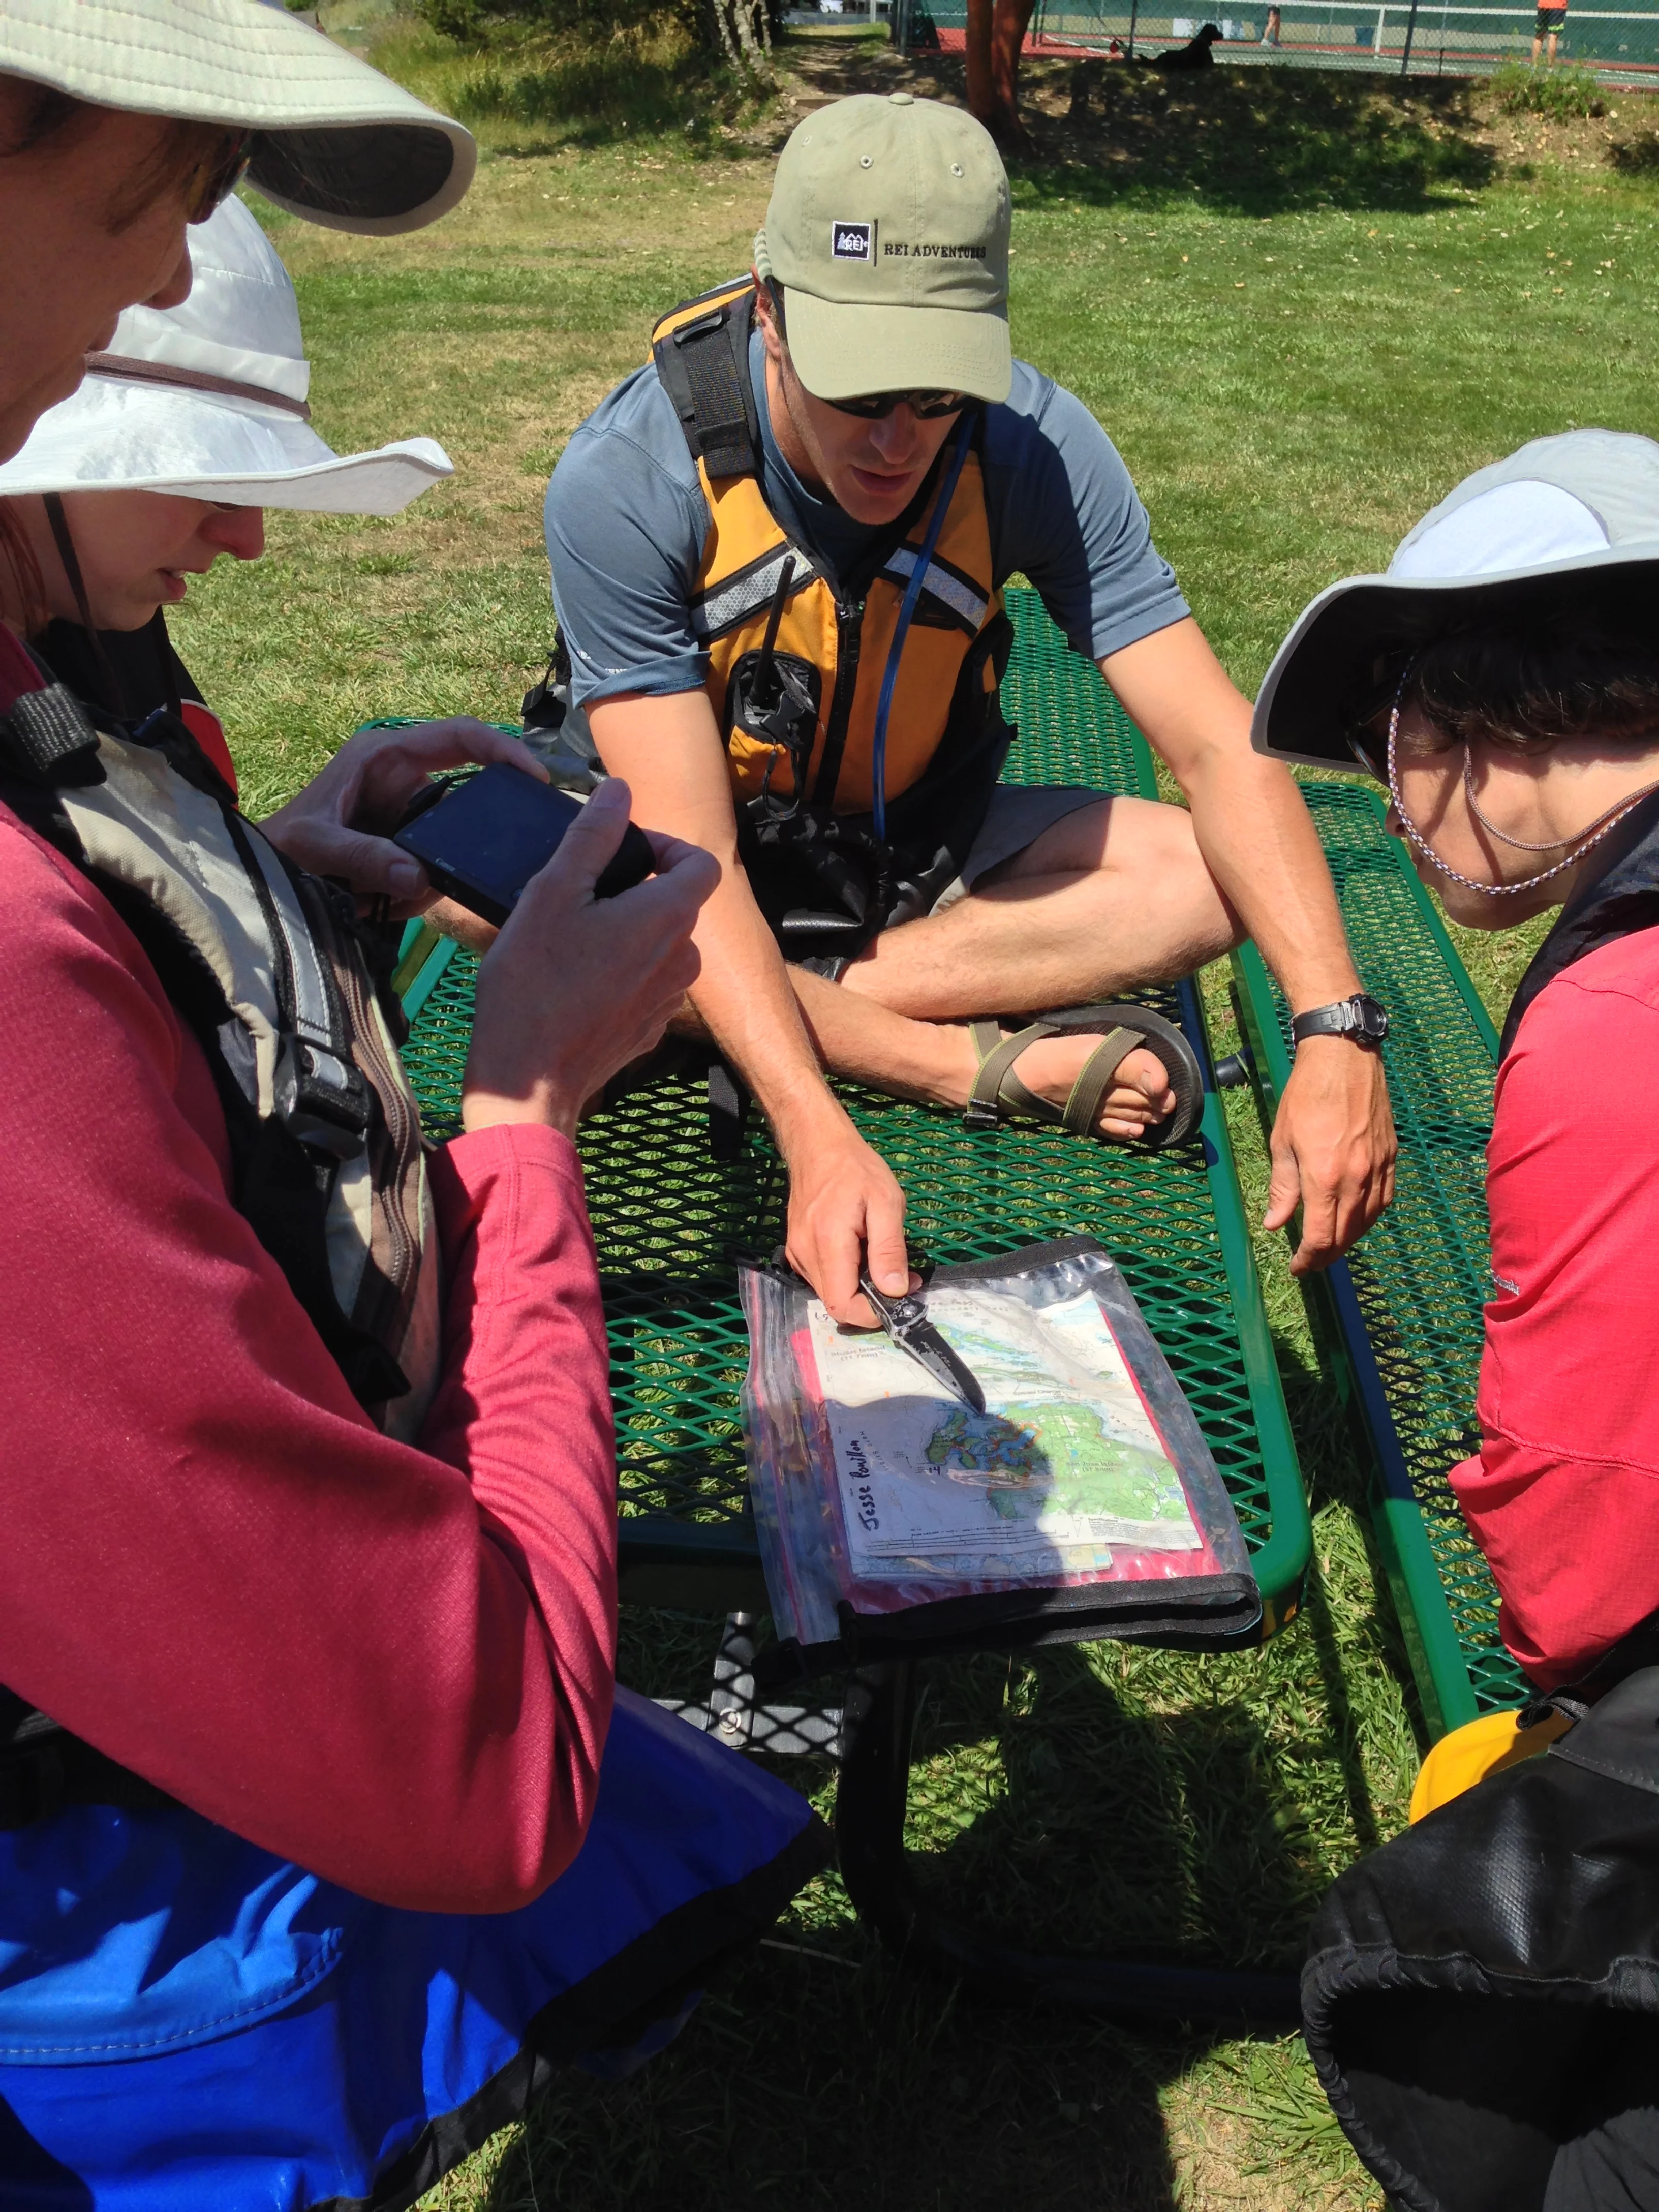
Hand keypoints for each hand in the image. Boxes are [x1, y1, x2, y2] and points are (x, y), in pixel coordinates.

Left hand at [260, 718, 545, 908]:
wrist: (265, 875)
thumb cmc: (281, 845)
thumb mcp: (315, 847)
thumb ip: (363, 857)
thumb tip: (418, 876)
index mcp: (385, 756)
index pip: (459, 736)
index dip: (503, 749)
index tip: (536, 778)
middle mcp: (404, 779)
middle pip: (467, 797)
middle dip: (463, 840)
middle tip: (461, 871)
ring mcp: (410, 814)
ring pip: (453, 844)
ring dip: (427, 879)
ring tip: (380, 899)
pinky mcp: (409, 845)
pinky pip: (437, 869)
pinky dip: (417, 894)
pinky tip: (378, 904)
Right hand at [462, 780, 717, 1137]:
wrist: (530, 1079)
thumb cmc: (534, 984)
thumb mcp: (553, 893)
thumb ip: (592, 837)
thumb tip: (618, 792)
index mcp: (668, 917)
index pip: (699, 862)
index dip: (665, 847)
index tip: (621, 852)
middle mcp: (683, 958)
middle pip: (676, 903)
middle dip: (635, 888)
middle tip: (579, 894)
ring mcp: (670, 999)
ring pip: (659, 944)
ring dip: (625, 931)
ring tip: (571, 938)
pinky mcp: (650, 1029)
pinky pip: (645, 983)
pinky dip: (619, 971)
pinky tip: (574, 981)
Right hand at [783, 1116, 913, 1325]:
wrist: (818, 1146)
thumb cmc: (856, 1169)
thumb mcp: (886, 1202)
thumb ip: (889, 1248)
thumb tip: (896, 1290)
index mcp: (828, 1242)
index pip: (842, 1304)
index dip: (871, 1314)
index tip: (901, 1297)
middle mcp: (805, 1253)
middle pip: (835, 1303)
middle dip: (870, 1301)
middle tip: (901, 1279)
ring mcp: (796, 1253)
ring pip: (829, 1292)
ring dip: (858, 1289)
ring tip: (881, 1261)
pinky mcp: (796, 1249)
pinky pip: (821, 1278)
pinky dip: (845, 1277)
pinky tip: (860, 1254)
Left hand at [1263, 1035, 1396, 1274]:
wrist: (1344, 1059)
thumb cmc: (1306, 1096)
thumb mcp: (1282, 1142)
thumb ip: (1282, 1188)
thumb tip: (1275, 1225)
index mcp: (1325, 1177)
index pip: (1321, 1237)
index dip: (1308, 1259)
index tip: (1296, 1267)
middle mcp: (1357, 1179)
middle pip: (1346, 1235)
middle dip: (1326, 1255)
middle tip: (1310, 1261)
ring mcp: (1378, 1168)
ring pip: (1368, 1221)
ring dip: (1349, 1240)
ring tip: (1330, 1245)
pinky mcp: (1391, 1157)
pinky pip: (1385, 1200)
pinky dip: (1370, 1217)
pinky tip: (1356, 1219)